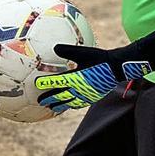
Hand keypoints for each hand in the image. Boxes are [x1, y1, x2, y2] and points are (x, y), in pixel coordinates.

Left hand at [34, 44, 153, 113]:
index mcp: (76, 77)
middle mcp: (79, 88)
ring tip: (52, 108)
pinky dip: (72, 105)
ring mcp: (86, 94)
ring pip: (69, 102)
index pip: (57, 82)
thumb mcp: (84, 52)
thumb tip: (54, 47)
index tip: (37, 84)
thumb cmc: (100, 58)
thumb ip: (68, 50)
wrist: (117, 67)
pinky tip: (69, 105)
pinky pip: (79, 103)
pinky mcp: (93, 96)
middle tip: (39, 101)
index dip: (46, 83)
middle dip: (50, 99)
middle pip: (61, 96)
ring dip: (59, 105)